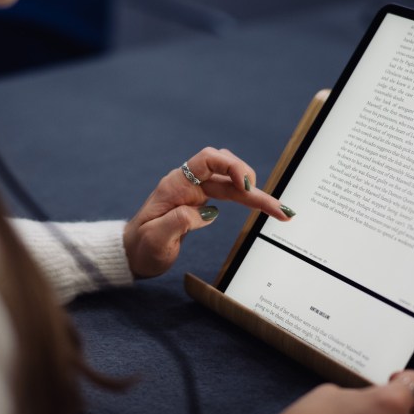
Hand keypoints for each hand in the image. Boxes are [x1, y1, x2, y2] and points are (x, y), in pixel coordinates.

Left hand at [123, 147, 288, 278]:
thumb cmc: (141, 247)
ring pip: (232, 183)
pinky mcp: (201, 202)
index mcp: (175, 184)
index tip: (246, 186)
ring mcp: (195, 191)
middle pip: (226, 170)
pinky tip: (263, 206)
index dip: (231, 166)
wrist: (132, 254)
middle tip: (276, 208)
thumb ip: (180, 221)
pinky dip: (248, 199)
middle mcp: (187, 183)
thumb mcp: (156, 239)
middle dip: (252, 183)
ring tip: (280, 211)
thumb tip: (209, 212)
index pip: (207, 159)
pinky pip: (229, 194)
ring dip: (256, 194)